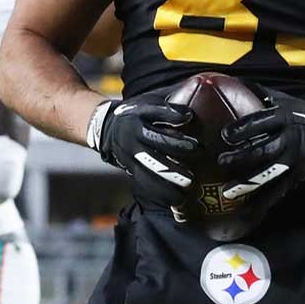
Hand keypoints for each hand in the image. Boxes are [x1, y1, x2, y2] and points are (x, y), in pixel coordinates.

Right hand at [90, 91, 200, 206]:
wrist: (105, 127)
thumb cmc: (137, 113)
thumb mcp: (148, 102)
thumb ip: (170, 105)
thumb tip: (194, 108)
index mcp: (139, 115)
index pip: (157, 112)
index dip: (173, 114)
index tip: (189, 117)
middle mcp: (134, 136)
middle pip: (156, 145)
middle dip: (178, 152)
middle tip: (198, 155)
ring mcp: (132, 155)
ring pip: (150, 171)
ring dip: (170, 180)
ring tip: (188, 186)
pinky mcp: (131, 170)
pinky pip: (146, 185)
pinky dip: (161, 194)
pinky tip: (177, 201)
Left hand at [215, 86, 304, 201]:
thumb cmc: (300, 114)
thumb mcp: (284, 100)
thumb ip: (258, 94)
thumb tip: (228, 81)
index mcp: (285, 118)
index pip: (262, 122)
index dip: (244, 128)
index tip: (225, 134)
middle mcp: (290, 139)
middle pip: (264, 150)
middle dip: (242, 158)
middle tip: (222, 162)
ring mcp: (294, 161)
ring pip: (270, 174)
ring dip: (249, 183)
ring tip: (229, 192)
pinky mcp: (297, 177)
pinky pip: (278, 191)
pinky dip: (263, 202)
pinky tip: (247, 212)